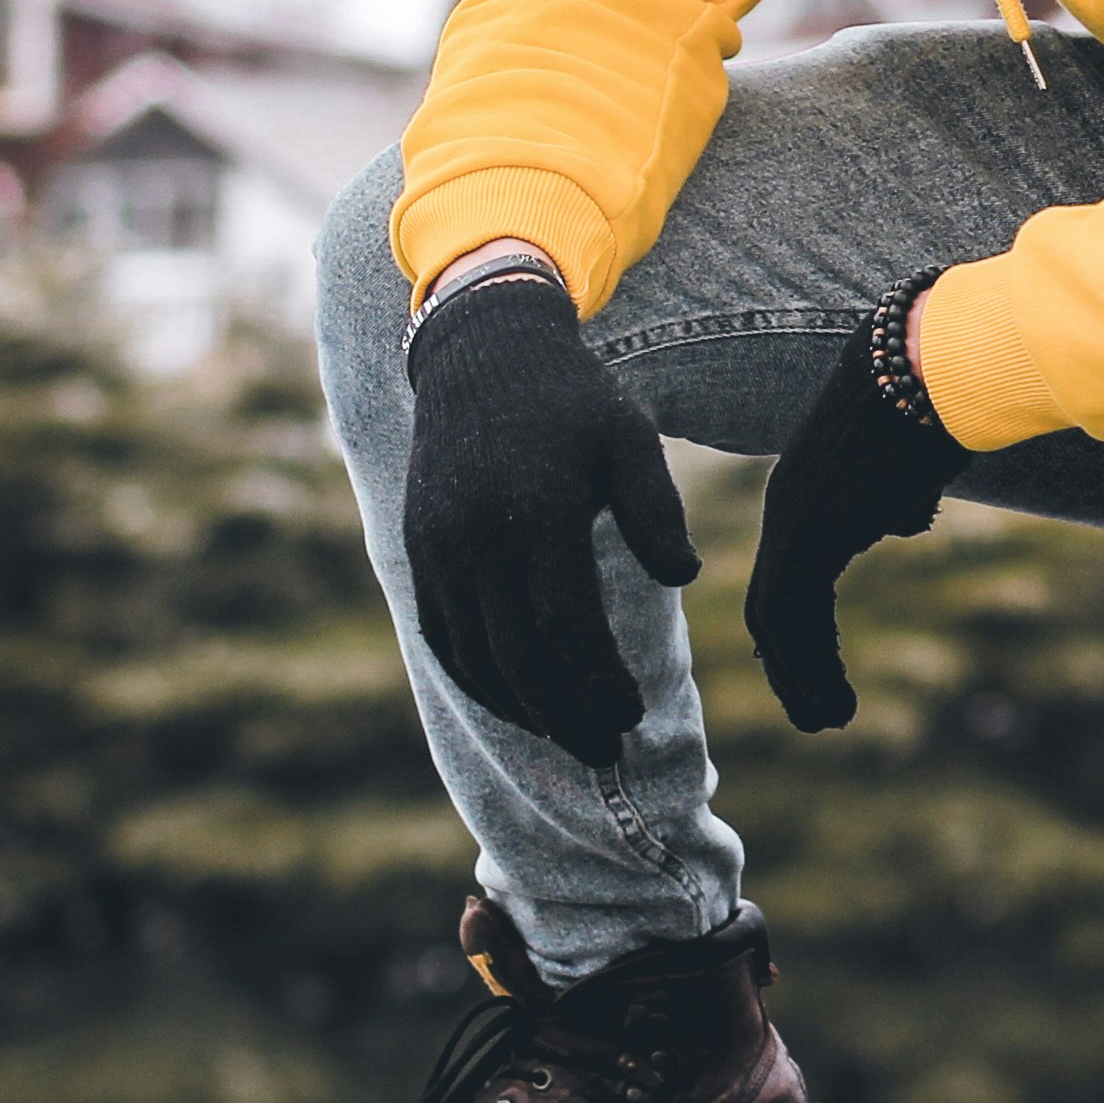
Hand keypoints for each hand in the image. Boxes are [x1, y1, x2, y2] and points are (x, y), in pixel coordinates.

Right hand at [400, 273, 700, 765]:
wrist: (482, 353)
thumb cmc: (573, 399)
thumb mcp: (629, 439)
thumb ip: (656, 511)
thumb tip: (684, 577)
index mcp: (536, 511)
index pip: (565, 625)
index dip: (599, 681)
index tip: (635, 712)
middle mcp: (476, 537)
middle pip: (517, 656)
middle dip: (564, 714)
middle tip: (608, 749)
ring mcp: (438, 547)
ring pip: (474, 655)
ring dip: (520, 707)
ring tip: (569, 736)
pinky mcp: (418, 549)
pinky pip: (441, 634)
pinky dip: (475, 678)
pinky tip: (514, 702)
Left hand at [742, 287, 964, 732]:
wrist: (925, 361)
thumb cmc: (931, 396)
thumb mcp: (907, 455)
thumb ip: (894, 492)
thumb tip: (900, 518)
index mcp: (805, 487)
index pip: (789, 571)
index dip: (798, 627)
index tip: (813, 669)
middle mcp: (787, 506)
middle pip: (775, 605)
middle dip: (792, 665)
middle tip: (815, 713)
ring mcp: (793, 520)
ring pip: (780, 621)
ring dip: (801, 678)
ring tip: (829, 721)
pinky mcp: (809, 533)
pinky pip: (798, 619)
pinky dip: (810, 669)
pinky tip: (836, 704)